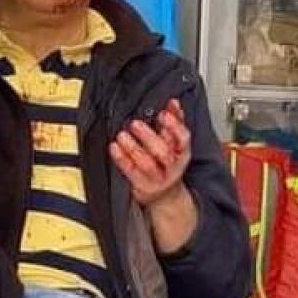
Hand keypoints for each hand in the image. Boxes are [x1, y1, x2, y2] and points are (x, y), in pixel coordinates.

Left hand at [110, 98, 197, 254]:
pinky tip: (114, 147)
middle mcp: (172, 167)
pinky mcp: (142, 185)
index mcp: (182, 153)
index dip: (174, 126)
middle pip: (163, 152)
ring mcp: (157, 178)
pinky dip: (121, 158)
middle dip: (149, 137)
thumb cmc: (167, 164)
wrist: (165, 195)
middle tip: (135, 123)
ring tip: (122, 135)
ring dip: (133, 148)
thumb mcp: (175, 144)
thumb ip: (175, 122)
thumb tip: (173, 102)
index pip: (183, 138)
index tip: (163, 114)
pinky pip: (131, 170)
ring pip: (146, 163)